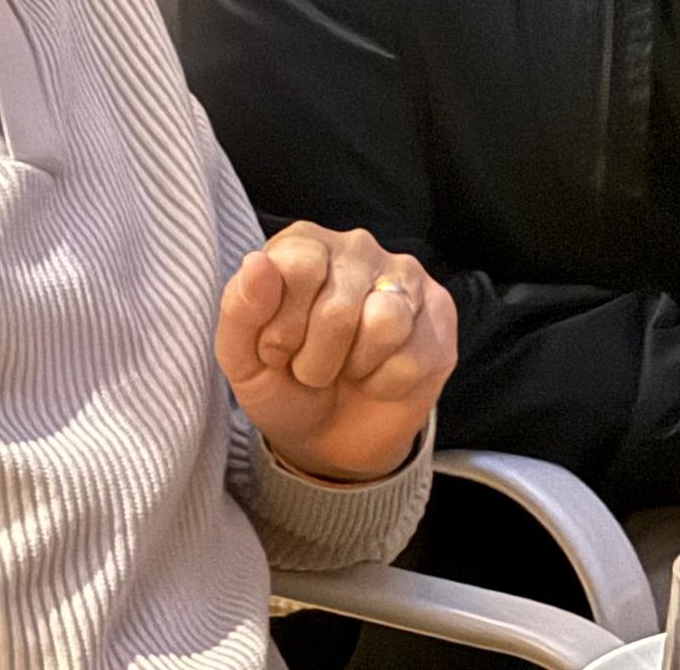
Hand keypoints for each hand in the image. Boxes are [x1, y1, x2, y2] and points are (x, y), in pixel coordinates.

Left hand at [216, 222, 456, 481]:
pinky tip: (375, 378)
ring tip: (345, 369)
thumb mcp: (242, 356)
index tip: (277, 347)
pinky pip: (414, 358)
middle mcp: (357, 248)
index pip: (297, 267)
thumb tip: (258, 263)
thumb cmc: (282, 381)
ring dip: (354, 368)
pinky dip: (384, 385)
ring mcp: (405, 277)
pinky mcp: (440, 317)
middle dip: (316, 358)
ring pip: (384, 324)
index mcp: (304, 243)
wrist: (327, 437)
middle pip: (338, 307)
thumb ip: (239, 307)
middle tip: (311, 367)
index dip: (282, 325)